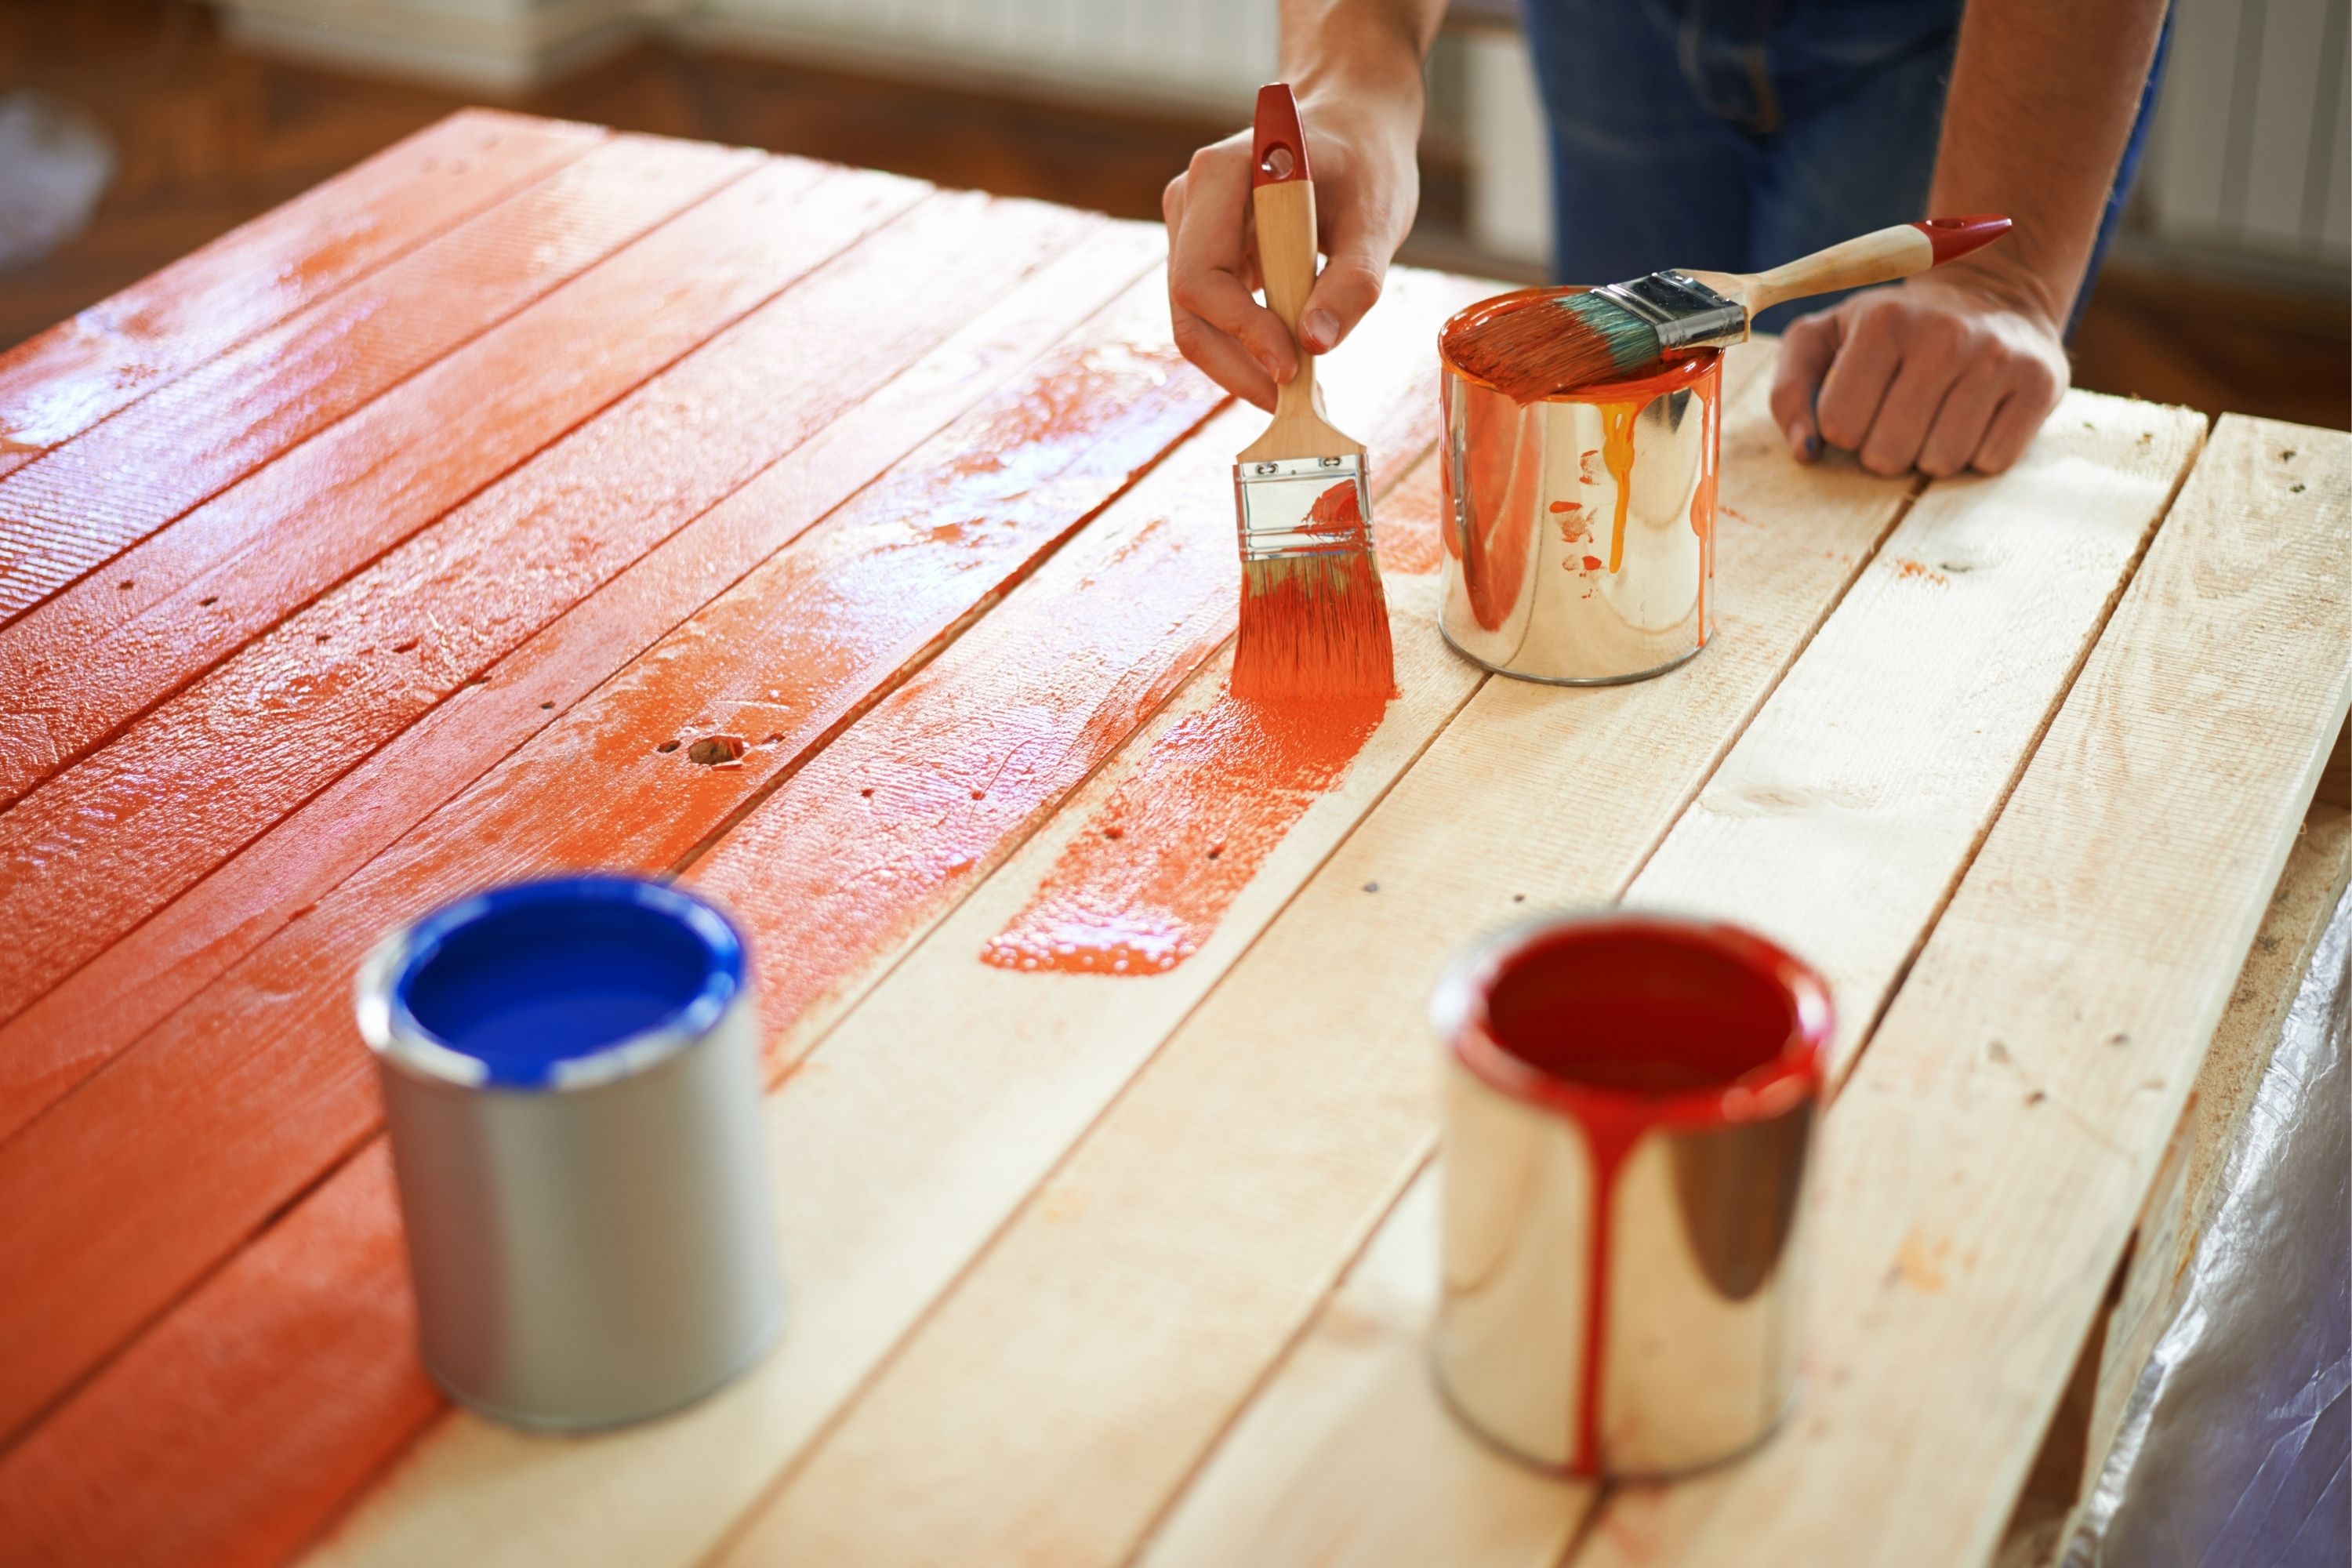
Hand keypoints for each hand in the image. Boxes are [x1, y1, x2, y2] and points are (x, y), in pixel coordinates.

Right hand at [1162, 94, 1419, 410]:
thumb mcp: (1378, 217)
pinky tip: (1290, 363)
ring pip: (1194, 322)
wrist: (1353, 128)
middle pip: (1187, 309)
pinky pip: (1211, 317)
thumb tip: (1315, 345)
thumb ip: (1352, 280)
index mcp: (1221, 176)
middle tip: (1292, 400)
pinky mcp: (1203, 254)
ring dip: (1240, 364)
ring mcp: (1190, 229)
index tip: (1294, 367)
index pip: (1202, 277)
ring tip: (1298, 388)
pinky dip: (1245, 349)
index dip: (1242, 332)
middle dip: (1236, 363)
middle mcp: (1190, 200)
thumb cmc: (1367, 162)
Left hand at [1770, 273, 2069, 476]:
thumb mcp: (1824, 339)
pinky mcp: (2041, 382)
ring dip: (1930, 454)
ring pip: (1940, 464)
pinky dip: (1978, 453)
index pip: (1838, 426)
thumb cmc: (1892, 330)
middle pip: (1887, 454)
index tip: (1863, 402)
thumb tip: (1805, 452)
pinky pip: (1992, 461)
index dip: (1844, 427)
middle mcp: (1945, 336)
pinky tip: (1976, 416)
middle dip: (1885, 448)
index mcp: (1883, 321)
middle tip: (1902, 413)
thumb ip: (1791, 391)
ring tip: (1938, 413)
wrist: (1992, 296)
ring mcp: (1998, 358)